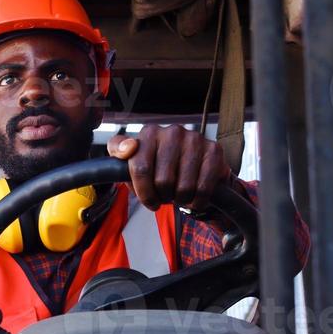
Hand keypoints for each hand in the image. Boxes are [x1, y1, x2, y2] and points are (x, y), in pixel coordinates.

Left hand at [109, 125, 230, 211]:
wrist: (194, 167)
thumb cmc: (158, 167)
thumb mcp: (131, 161)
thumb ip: (118, 152)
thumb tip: (127, 149)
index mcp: (150, 133)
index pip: (141, 168)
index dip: (144, 192)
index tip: (148, 200)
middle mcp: (173, 132)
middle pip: (163, 181)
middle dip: (163, 196)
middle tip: (165, 196)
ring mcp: (195, 139)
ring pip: (184, 187)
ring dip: (180, 200)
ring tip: (179, 195)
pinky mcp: (214, 151)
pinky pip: (203, 188)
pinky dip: (197, 201)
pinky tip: (193, 197)